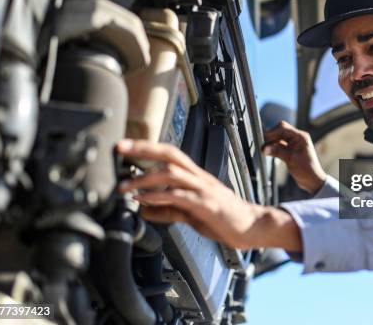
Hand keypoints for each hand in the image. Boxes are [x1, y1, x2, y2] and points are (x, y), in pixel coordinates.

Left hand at [116, 139, 300, 250]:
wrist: (252, 227)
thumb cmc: (224, 219)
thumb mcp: (191, 214)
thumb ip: (168, 210)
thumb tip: (144, 210)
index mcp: (195, 177)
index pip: (169, 154)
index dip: (147, 148)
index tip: (124, 147)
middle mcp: (199, 177)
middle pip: (170, 154)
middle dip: (144, 149)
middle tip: (120, 148)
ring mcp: (203, 189)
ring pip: (171, 173)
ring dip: (144, 178)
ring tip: (124, 187)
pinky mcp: (206, 204)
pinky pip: (179, 196)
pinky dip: (158, 197)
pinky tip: (144, 201)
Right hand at [263, 121, 326, 194]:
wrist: (312, 180)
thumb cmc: (306, 170)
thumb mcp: (290, 159)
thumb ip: (277, 152)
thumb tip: (264, 148)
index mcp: (300, 136)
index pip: (283, 128)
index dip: (272, 132)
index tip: (263, 139)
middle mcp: (297, 138)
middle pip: (279, 131)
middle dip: (270, 137)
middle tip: (262, 145)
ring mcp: (293, 143)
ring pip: (278, 138)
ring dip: (271, 143)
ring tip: (264, 150)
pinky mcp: (289, 150)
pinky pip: (278, 145)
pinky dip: (273, 148)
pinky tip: (268, 152)